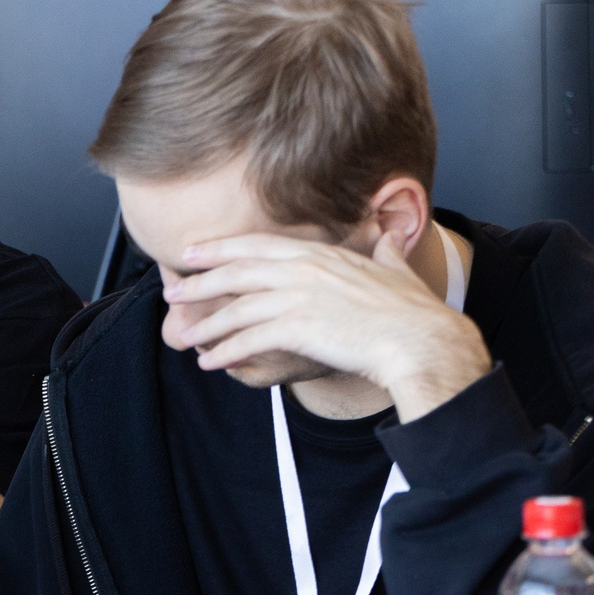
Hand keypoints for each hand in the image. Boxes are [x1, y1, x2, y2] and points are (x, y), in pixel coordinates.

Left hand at [163, 231, 490, 419]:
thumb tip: (390, 233)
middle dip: (199, 282)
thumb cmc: (413, 312)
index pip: (258, 245)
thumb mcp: (395, 269)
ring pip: (237, 308)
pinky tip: (211, 361)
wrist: (421, 341)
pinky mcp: (299, 329)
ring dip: (206, 324)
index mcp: (320, 254)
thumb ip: (386, 250)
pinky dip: (226, 351)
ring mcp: (300, 298)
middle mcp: (304, 271)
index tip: (194, 251)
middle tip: (172, 290)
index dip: (221, 248)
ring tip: (185, 336)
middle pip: (237, 273)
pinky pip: (250, 340)